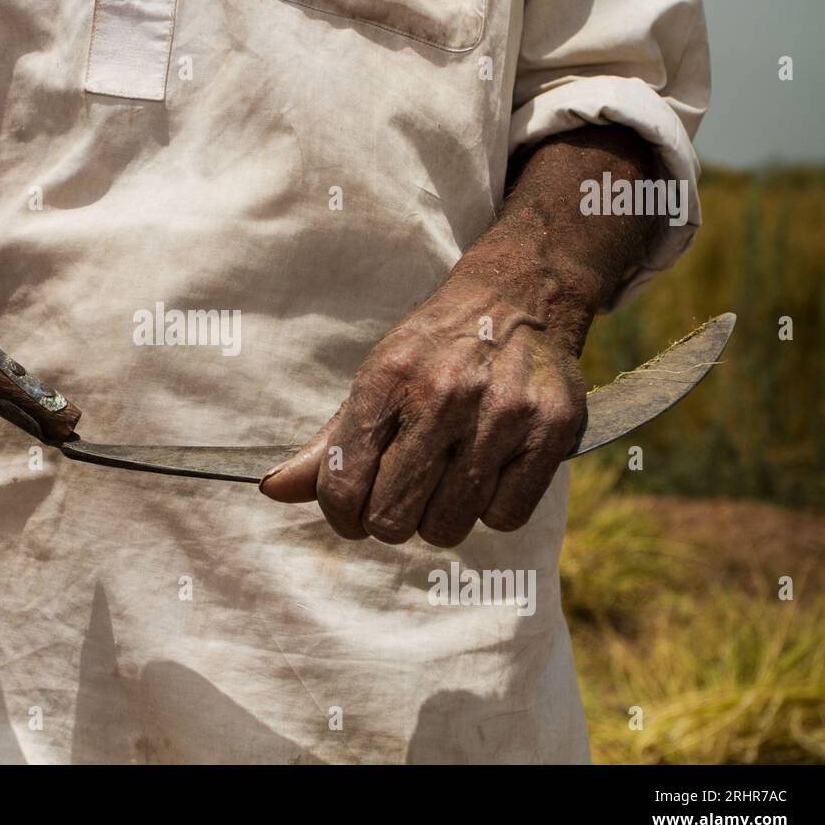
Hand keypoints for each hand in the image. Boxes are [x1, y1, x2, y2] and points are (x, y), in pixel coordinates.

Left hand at [259, 279, 587, 545]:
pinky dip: (491, 508)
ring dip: (439, 517)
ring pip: (448, 526)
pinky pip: (504, 517)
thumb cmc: (432, 350)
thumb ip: (328, 444)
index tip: (353, 510)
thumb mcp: (374, 379)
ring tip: (445, 479)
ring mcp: (501, 415)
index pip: (343, 487)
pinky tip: (487, 473)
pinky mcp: (551, 432)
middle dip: (388, 519)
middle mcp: (444, 395)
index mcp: (387, 380)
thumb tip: (272, 490)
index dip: (341, 515)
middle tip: (401, 495)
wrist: (519, 298)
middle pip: (392, 518)